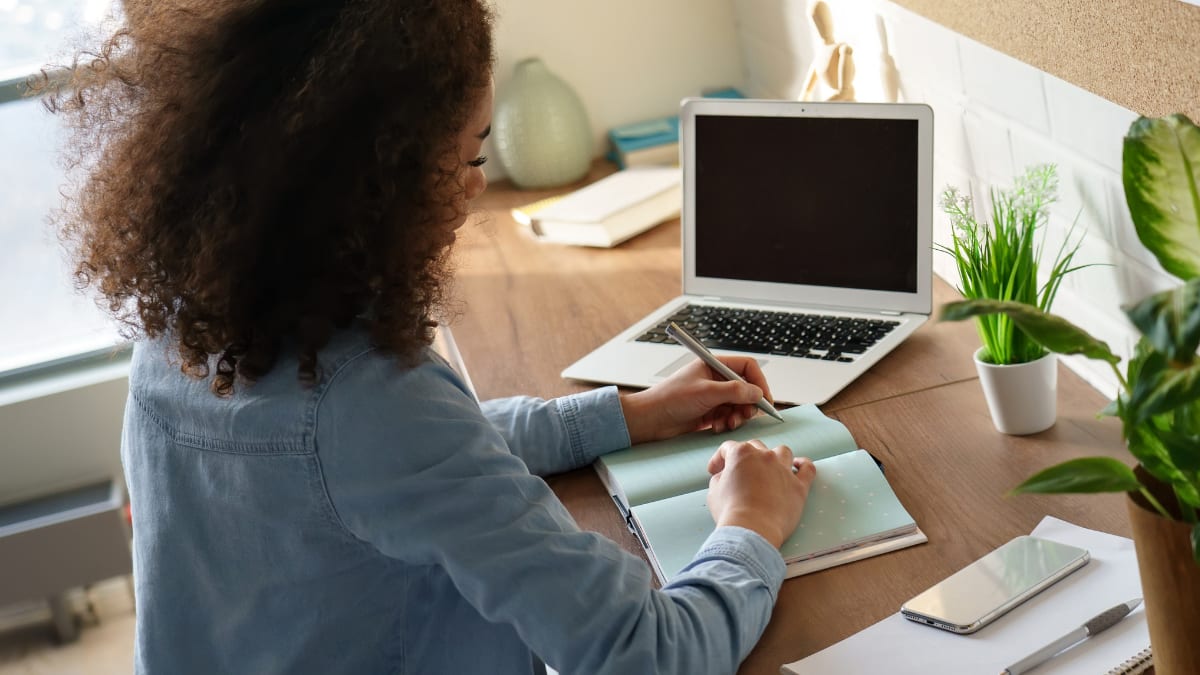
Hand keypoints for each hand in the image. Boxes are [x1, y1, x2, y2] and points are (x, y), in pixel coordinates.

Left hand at [619, 355, 774, 443]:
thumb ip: (734, 391)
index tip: (765, 400)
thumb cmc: (670, 399)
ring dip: (738, 416)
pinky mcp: (709, 412)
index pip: (747, 367)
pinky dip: (728, 423)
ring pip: (739, 405)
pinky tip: (717, 427)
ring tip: (729, 423)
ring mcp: (713, 396)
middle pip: (746, 388)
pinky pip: (729, 417)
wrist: (650, 420)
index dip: (759, 382)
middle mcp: (715, 379)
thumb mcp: (706, 392)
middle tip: (746, 415)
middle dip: (748, 404)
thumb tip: (758, 393)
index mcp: (714, 365)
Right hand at [706, 440, 815, 547]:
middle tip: (739, 472)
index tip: (715, 471)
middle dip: (745, 457)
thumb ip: (720, 478)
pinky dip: (804, 465)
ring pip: (782, 452)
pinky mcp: (799, 486)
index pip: (728, 448)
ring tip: (770, 467)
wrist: (752, 530)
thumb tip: (725, 476)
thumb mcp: (713, 491)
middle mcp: (765, 456)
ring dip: (774, 456)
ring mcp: (784, 469)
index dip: (719, 458)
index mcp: (742, 454)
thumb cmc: (730, 512)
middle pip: (755, 446)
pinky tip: (799, 465)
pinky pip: (808, 469)